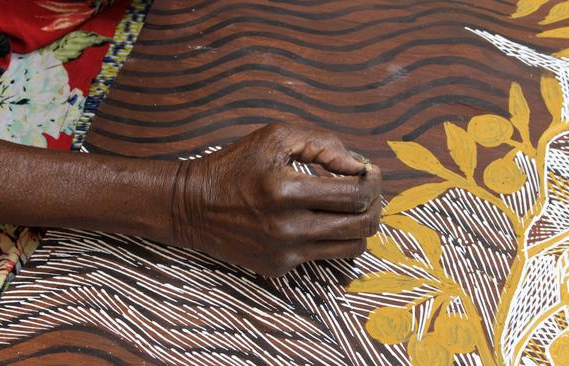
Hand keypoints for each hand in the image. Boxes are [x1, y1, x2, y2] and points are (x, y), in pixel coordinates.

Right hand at [171, 124, 381, 275]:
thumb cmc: (236, 165)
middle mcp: (288, 228)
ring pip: (351, 248)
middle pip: (362, 225)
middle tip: (368, 191)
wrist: (192, 206)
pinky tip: (321, 221)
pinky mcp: (279, 268)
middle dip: (375, 205)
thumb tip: (358, 165)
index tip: (369, 172)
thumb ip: (322, 144)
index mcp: (286, 191)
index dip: (373, 181)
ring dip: (360, 225)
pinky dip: (332, 239)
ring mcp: (284, 253)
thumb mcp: (275, 137)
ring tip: (351, 207)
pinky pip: (325, 257)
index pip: (356, 195)